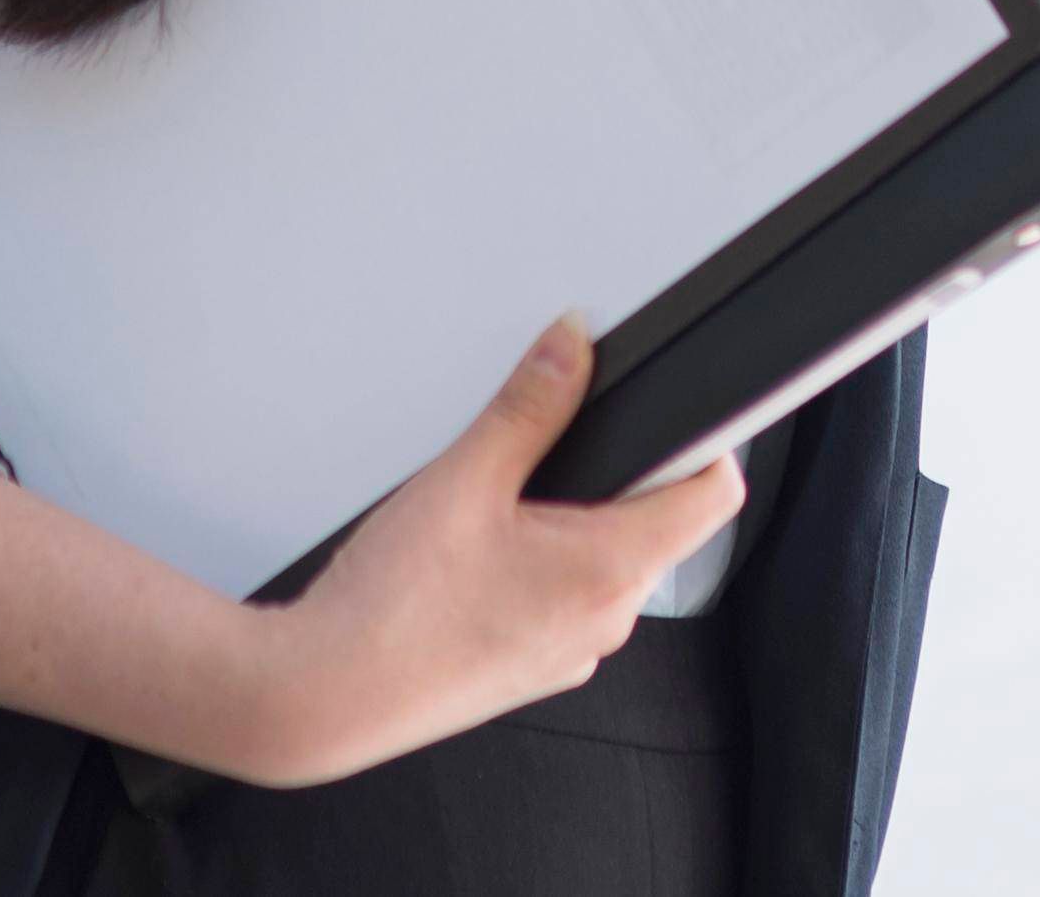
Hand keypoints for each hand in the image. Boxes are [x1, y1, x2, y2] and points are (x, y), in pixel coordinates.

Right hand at [227, 314, 745, 787]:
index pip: (714, 495)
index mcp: (611, 570)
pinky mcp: (535, 669)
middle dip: (616, 479)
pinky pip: (565, 603)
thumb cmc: (392, 609)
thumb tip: (571, 345)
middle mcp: (607, 621)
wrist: (325, 695)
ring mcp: (572, 653)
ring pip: (606, 565)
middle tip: (550, 453)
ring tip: (498, 512)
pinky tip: (479, 559)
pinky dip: (540, 571)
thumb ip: (530, 404)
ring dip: (571, 526)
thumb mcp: (465, 478)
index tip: (677, 413)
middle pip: (658, 525)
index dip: (706, 443)